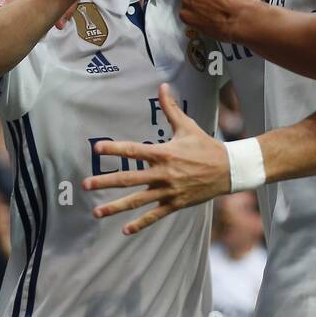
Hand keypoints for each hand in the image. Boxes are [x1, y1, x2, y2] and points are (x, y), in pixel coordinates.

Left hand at [82, 84, 230, 233]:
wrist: (229, 169)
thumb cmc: (206, 146)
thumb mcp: (187, 126)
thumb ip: (171, 108)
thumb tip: (162, 85)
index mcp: (164, 153)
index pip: (134, 150)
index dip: (115, 149)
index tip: (97, 149)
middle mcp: (164, 173)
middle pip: (129, 178)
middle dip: (105, 181)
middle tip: (86, 184)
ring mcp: (169, 191)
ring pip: (138, 201)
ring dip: (116, 207)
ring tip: (97, 212)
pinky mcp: (176, 203)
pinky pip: (155, 215)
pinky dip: (140, 223)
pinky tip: (125, 230)